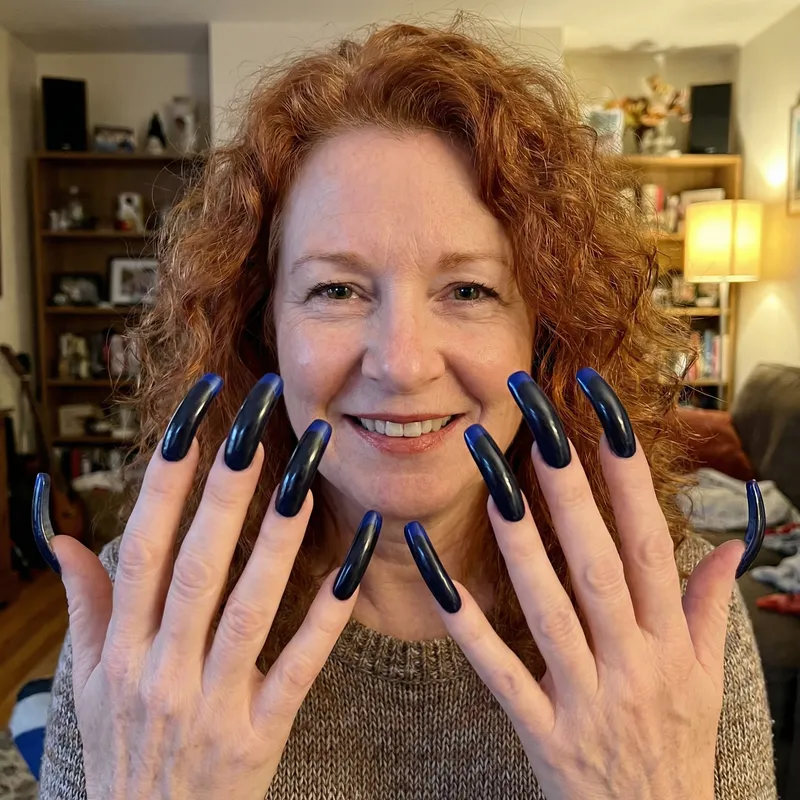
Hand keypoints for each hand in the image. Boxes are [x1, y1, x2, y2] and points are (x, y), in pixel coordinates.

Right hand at [33, 373, 380, 799]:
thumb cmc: (121, 756)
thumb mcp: (87, 686)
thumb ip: (84, 607)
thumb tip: (62, 541)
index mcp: (119, 651)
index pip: (141, 548)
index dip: (164, 482)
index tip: (192, 422)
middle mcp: (161, 670)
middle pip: (195, 567)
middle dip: (225, 491)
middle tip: (255, 423)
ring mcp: (212, 704)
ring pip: (248, 609)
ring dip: (276, 540)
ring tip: (305, 475)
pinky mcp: (259, 735)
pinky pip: (297, 669)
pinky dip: (325, 619)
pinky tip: (352, 566)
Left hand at [405, 368, 764, 799]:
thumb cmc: (678, 750)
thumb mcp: (708, 680)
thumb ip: (710, 609)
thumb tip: (728, 547)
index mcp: (669, 642)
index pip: (649, 546)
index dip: (629, 481)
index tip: (607, 421)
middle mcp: (632, 663)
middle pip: (598, 565)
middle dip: (571, 493)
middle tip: (541, 429)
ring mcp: (586, 698)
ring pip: (550, 609)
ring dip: (522, 545)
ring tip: (494, 484)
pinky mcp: (543, 733)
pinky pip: (501, 673)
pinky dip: (470, 626)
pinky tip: (439, 577)